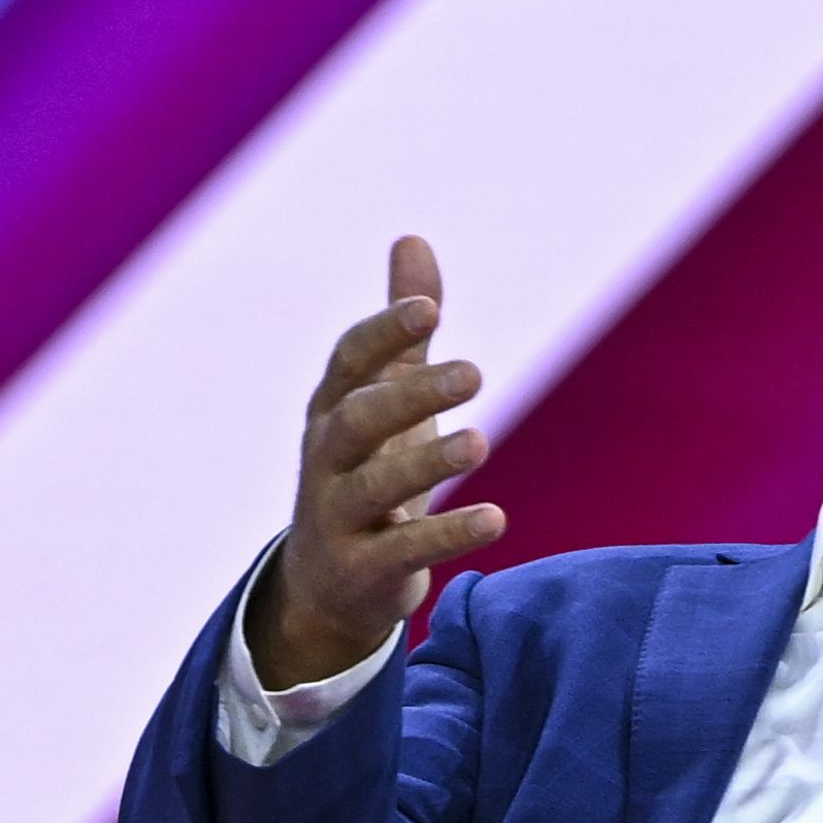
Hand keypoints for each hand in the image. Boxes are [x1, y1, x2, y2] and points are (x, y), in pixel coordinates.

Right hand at [246, 236, 505, 685]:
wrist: (329, 584)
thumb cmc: (367, 472)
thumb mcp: (384, 400)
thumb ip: (403, 332)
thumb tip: (411, 237)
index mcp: (332, 410)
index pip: (349, 362)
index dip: (382, 333)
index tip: (428, 307)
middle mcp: (326, 458)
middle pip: (358, 419)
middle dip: (411, 394)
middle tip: (475, 372)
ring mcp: (336, 516)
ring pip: (373, 486)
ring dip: (428, 462)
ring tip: (481, 441)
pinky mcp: (360, 570)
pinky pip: (401, 551)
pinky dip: (446, 535)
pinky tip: (496, 518)